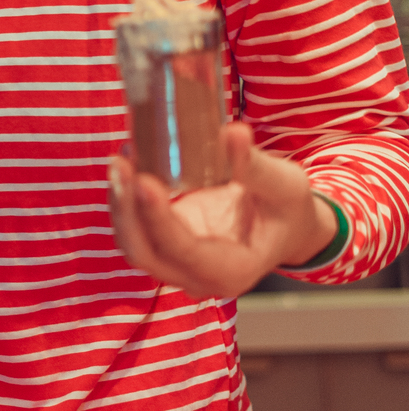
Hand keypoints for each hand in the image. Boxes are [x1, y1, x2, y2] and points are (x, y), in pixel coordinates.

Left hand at [108, 122, 337, 301]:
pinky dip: (128, 201)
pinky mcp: (166, 246)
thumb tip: (232, 133)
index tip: (144, 180)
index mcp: (232, 271)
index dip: (158, 219)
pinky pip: (136, 230)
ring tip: (121, 160)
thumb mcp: (284, 185)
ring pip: (134, 243)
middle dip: (128, 210)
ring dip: (122, 203)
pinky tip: (127, 167)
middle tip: (122, 164)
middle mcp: (199, 278)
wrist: (286, 227)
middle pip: (146, 252)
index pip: (183, 251)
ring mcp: (178, 266)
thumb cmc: (288, 210)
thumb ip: (254, 165)